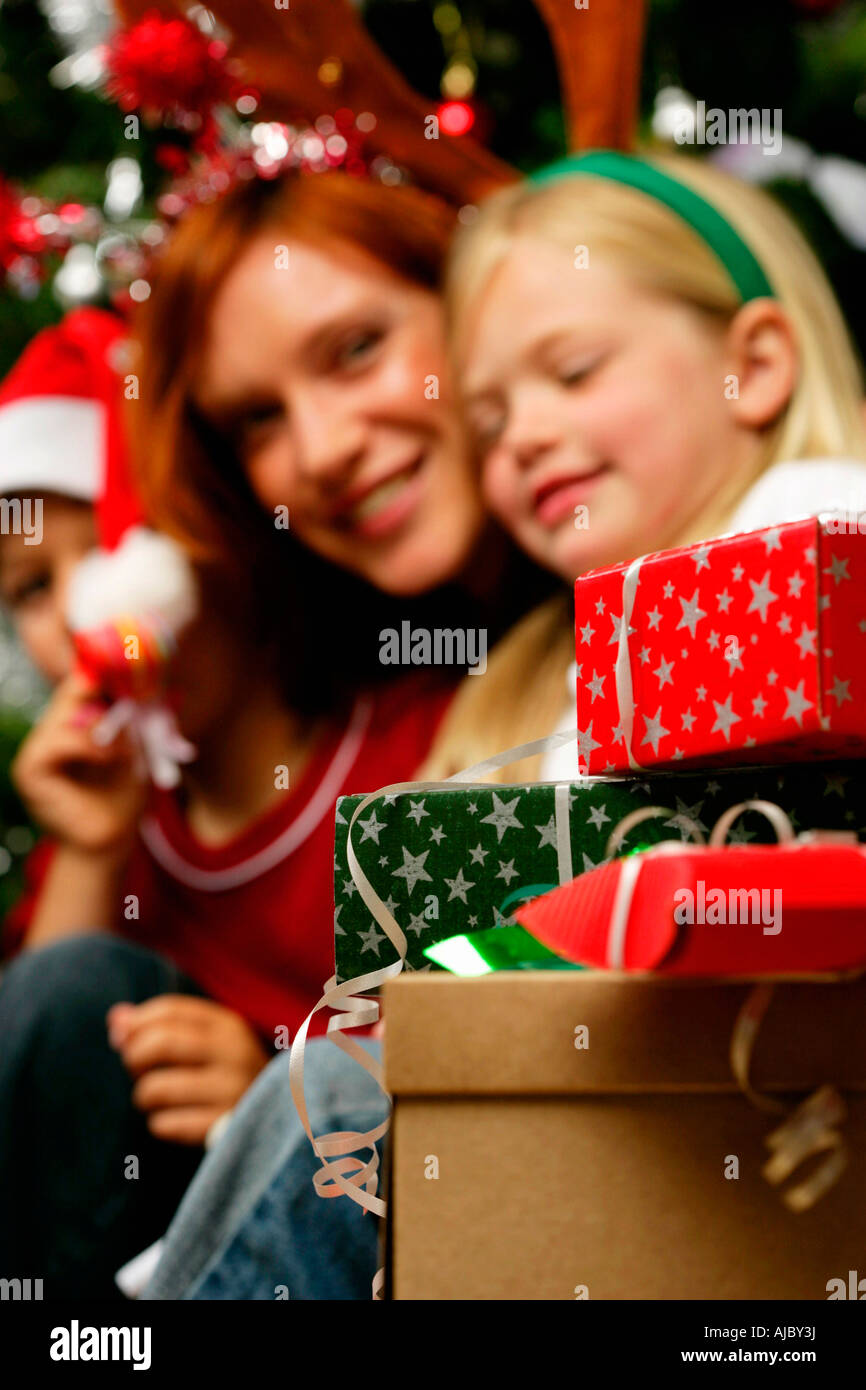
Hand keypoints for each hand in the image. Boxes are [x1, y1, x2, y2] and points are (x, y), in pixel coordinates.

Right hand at [12, 673, 145, 854]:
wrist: (111, 841)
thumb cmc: (123, 799)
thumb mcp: (142, 752)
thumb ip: (150, 723)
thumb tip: (175, 690)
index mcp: (73, 724)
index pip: (81, 683)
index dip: (106, 670)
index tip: (134, 662)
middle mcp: (51, 731)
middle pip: (72, 691)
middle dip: (107, 693)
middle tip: (137, 696)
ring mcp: (37, 749)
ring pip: (65, 713)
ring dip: (104, 727)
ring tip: (128, 748)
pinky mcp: (29, 770)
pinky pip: (57, 741)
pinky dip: (88, 746)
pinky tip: (112, 758)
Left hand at [107, 996, 269, 1145]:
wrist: (282, 1121)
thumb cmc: (225, 1076)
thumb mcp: (204, 1044)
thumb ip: (160, 1026)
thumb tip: (115, 1019)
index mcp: (229, 1025)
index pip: (170, 1010)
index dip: (136, 1023)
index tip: (123, 1040)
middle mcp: (235, 1052)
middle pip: (161, 1043)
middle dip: (135, 1058)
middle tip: (137, 1071)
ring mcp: (233, 1090)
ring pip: (157, 1088)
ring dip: (144, 1096)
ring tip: (154, 1100)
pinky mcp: (226, 1127)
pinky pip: (166, 1125)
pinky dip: (159, 1125)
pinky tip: (171, 1122)